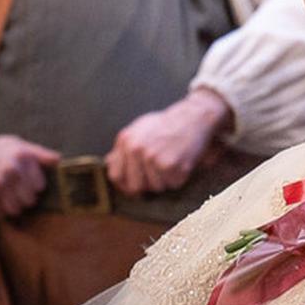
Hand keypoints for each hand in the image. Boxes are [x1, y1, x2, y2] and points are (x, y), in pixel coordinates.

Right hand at [0, 134, 59, 217]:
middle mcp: (11, 169)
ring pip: (16, 210)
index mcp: (22, 155)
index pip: (41, 186)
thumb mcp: (15, 144)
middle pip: (30, 200)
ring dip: (11, 207)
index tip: (25, 183)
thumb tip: (61, 160)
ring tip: (2, 195)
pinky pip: (0, 215)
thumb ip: (39, 153)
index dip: (34, 186)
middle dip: (23, 198)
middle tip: (12, 191)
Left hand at [105, 89, 231, 195]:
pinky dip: (179, 177)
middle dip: (148, 183)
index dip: (125, 183)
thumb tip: (109, 163)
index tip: (136, 183)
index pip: (115, 176)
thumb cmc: (167, 124)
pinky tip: (182, 161)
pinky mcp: (171, 165)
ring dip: (165, 180)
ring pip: (156, 187)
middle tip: (159, 172)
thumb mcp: (140, 129)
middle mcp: (136, 149)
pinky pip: (173, 184)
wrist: (195, 116)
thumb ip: (122, 147)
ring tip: (172, 161)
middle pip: (135, 187)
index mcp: (126, 140)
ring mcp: (153, 158)